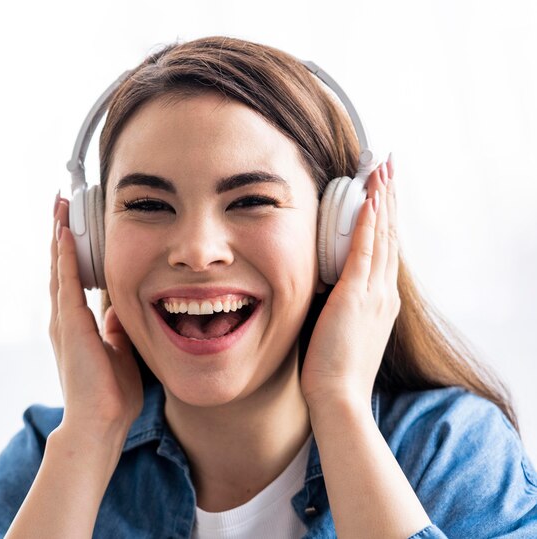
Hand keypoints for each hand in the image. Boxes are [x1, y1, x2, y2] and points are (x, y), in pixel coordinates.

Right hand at [50, 196, 142, 439]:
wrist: (100, 421)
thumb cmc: (111, 391)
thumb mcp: (119, 347)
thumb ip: (116, 325)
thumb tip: (122, 306)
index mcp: (77, 324)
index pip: (72, 277)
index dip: (71, 250)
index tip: (74, 224)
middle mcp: (65, 318)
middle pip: (60, 266)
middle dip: (61, 234)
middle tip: (62, 203)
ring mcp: (64, 320)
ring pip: (59, 268)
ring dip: (59, 236)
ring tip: (59, 206)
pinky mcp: (70, 324)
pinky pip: (66, 282)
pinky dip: (64, 256)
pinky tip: (64, 233)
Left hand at [301, 158, 398, 408]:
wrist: (339, 399)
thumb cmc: (334, 369)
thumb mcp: (342, 329)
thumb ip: (339, 304)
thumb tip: (323, 287)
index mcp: (381, 300)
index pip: (384, 249)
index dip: (384, 218)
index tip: (382, 192)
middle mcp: (384, 292)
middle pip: (389, 235)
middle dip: (389, 198)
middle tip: (389, 167)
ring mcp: (375, 294)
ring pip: (381, 236)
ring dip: (382, 200)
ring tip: (383, 170)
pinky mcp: (357, 297)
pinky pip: (365, 251)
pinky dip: (369, 224)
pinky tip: (370, 200)